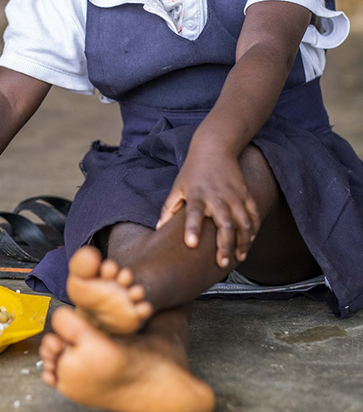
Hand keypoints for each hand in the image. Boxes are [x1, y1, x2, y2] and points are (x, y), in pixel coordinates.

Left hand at [157, 150, 260, 268]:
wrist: (214, 148)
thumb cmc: (193, 171)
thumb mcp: (178, 187)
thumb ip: (169, 208)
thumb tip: (159, 229)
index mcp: (197, 195)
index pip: (193, 213)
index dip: (192, 229)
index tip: (191, 244)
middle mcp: (217, 196)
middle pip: (224, 223)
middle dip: (224, 245)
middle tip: (222, 263)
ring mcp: (234, 196)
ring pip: (244, 223)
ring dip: (243, 242)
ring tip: (238, 257)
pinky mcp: (246, 194)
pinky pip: (253, 215)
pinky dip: (253, 230)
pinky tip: (249, 242)